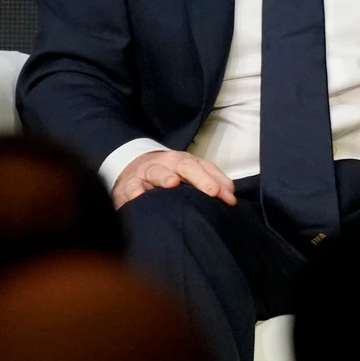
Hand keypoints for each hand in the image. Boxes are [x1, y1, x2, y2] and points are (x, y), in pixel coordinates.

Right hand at [112, 149, 237, 209]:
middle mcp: (166, 164)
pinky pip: (131, 187)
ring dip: (164, 177)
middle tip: (212, 191)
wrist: (131, 168)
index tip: (229, 199)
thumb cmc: (168, 174)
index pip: (202, 168)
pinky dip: (134, 191)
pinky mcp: (128, 185)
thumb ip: (211, 180)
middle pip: (183, 166)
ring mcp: (146, 173)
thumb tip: (231, 195)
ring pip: (156, 172)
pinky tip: (138, 196)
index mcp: (182, 161)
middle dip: (198, 178)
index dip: (216, 181)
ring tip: (172, 183)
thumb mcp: (189, 173)